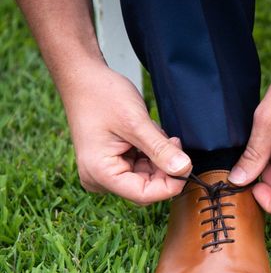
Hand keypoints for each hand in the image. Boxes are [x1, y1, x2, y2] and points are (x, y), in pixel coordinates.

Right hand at [61, 63, 191, 204]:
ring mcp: (105, 172)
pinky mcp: (112, 163)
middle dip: (164, 168)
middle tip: (172, 141)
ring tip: (155, 133)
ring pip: (146, 178)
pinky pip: (140, 168)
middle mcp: (100, 178)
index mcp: (100, 173)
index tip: (186, 165)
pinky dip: (151, 154)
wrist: (83, 77)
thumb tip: (184, 169)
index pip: (144, 195)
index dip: (170, 185)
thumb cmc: (101, 95)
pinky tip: (148, 136)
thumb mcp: (136, 123)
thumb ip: (161, 149)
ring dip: (158, 159)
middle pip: (146, 188)